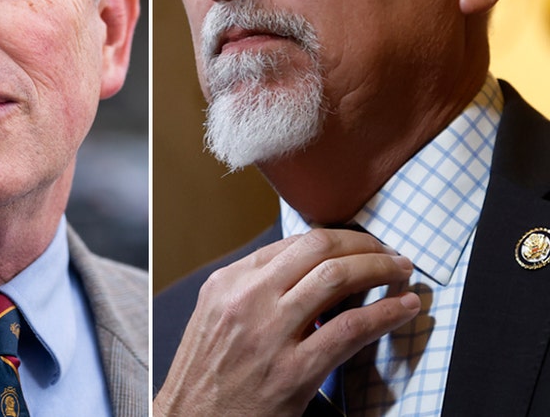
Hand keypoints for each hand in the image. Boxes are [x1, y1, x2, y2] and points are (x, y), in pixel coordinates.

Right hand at [153, 229, 420, 415]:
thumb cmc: (208, 373)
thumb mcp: (217, 316)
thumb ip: (253, 289)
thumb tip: (305, 271)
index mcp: (228, 282)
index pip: (294, 243)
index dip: (338, 239)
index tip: (360, 245)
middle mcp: (248, 299)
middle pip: (319, 250)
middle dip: (364, 245)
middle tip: (388, 253)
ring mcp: (270, 334)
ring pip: (337, 279)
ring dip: (381, 269)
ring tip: (401, 272)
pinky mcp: (293, 371)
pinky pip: (350, 329)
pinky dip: (385, 313)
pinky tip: (403, 308)